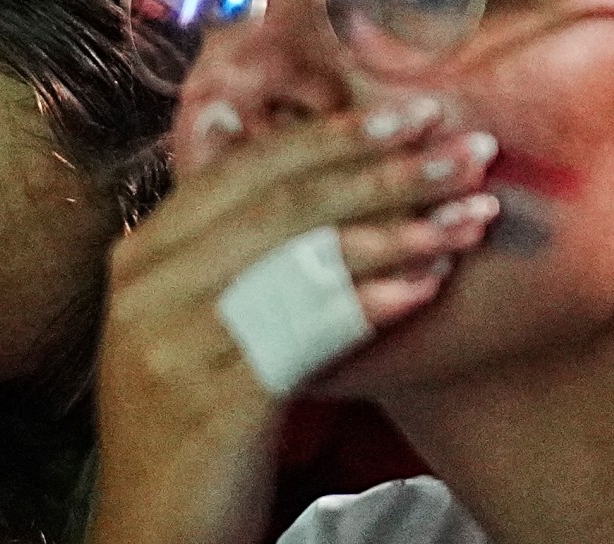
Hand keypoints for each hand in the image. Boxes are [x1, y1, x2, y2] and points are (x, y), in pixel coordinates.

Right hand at [87, 109, 499, 543]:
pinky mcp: (213, 398)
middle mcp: (148, 285)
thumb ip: (211, 231)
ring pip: (300, 259)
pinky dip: (367, 303)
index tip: (418, 111)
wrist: (151, 536)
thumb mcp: (184, 317)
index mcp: (143, 254)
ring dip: (398, 231)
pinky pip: (304, 332)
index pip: (249, 169)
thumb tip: (221, 120)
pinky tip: (423, 287)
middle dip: (385, 169)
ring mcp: (174, 340)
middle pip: (281, 202)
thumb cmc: (189, 423)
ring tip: (470, 217)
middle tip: (468, 148)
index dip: (336, 135)